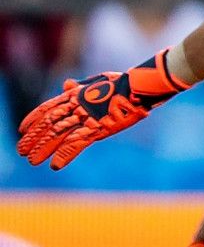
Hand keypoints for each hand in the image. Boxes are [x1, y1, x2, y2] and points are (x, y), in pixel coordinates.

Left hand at [18, 53, 188, 169]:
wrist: (139, 87)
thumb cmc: (124, 83)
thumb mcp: (99, 81)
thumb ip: (81, 86)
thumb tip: (65, 84)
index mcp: (75, 95)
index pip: (47, 108)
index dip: (32, 119)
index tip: (21, 129)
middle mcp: (76, 106)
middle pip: (48, 124)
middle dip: (34, 138)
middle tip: (21, 150)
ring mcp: (85, 118)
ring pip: (57, 135)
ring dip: (43, 149)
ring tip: (32, 161)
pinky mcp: (97, 128)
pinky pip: (76, 144)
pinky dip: (65, 155)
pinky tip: (55, 166)